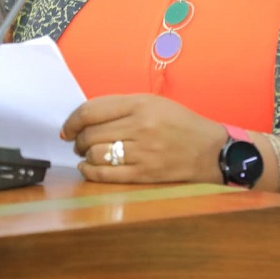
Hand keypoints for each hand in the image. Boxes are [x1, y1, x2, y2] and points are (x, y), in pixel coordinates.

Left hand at [61, 95, 228, 184]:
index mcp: (140, 104)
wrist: (212, 150)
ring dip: (84, 156)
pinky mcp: (144, 174)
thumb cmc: (181, 125)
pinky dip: (90, 172)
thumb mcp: (154, 103)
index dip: (72, 121)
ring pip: (95, 154)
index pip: (91, 111)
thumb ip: (121, 107)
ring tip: (88, 155)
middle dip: (77, 140)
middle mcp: (140, 126)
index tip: (67, 128)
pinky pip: (105, 175)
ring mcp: (142, 152)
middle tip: (79, 143)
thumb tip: (84, 119)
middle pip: (90, 134)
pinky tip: (89, 168)